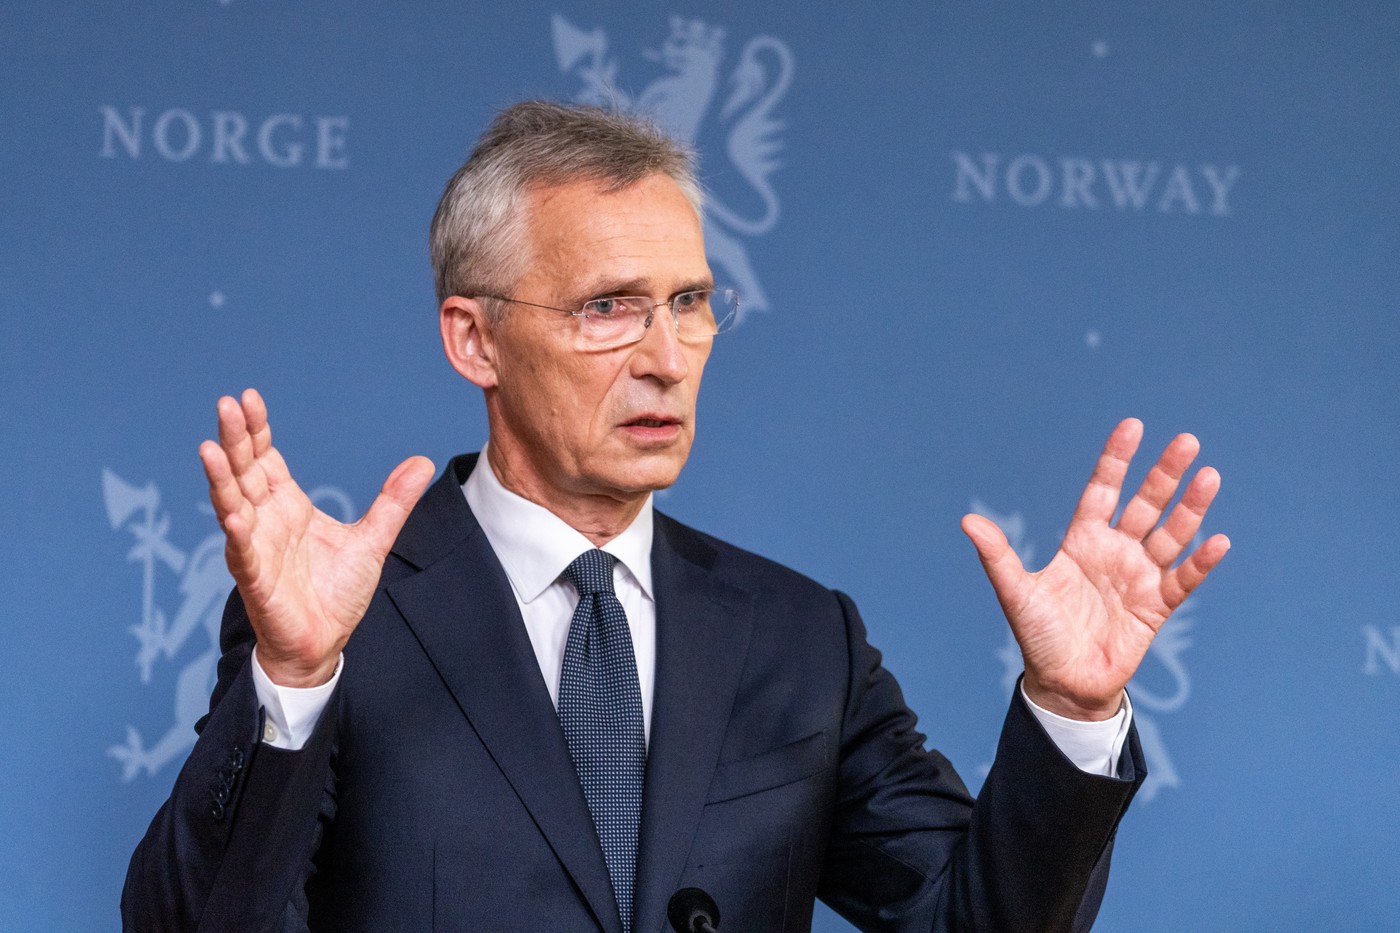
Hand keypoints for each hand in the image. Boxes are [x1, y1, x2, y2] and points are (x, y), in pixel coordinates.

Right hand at [199, 389, 434, 686]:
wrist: (323, 644)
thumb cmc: (336, 592)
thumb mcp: (372, 540)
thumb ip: (392, 502)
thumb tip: (422, 462)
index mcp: (287, 505)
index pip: (265, 458)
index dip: (257, 430)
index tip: (250, 397)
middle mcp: (265, 520)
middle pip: (244, 471)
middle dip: (235, 439)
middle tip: (227, 404)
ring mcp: (256, 548)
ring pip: (232, 505)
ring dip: (221, 477)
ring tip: (210, 447)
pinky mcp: (257, 580)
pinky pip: (243, 553)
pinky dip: (237, 533)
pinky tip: (233, 516)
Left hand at [961, 419, 1229, 720]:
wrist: (1063, 683)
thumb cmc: (1038, 635)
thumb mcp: (1016, 592)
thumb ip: (998, 556)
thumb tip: (967, 521)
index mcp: (1082, 541)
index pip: (1103, 491)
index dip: (1116, 460)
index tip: (1132, 426)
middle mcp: (1115, 551)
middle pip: (1144, 504)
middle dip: (1164, 474)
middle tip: (1186, 440)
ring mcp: (1139, 576)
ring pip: (1170, 534)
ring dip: (1190, 508)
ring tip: (1208, 476)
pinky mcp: (1158, 605)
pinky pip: (1184, 579)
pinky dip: (1201, 562)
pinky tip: (1218, 541)